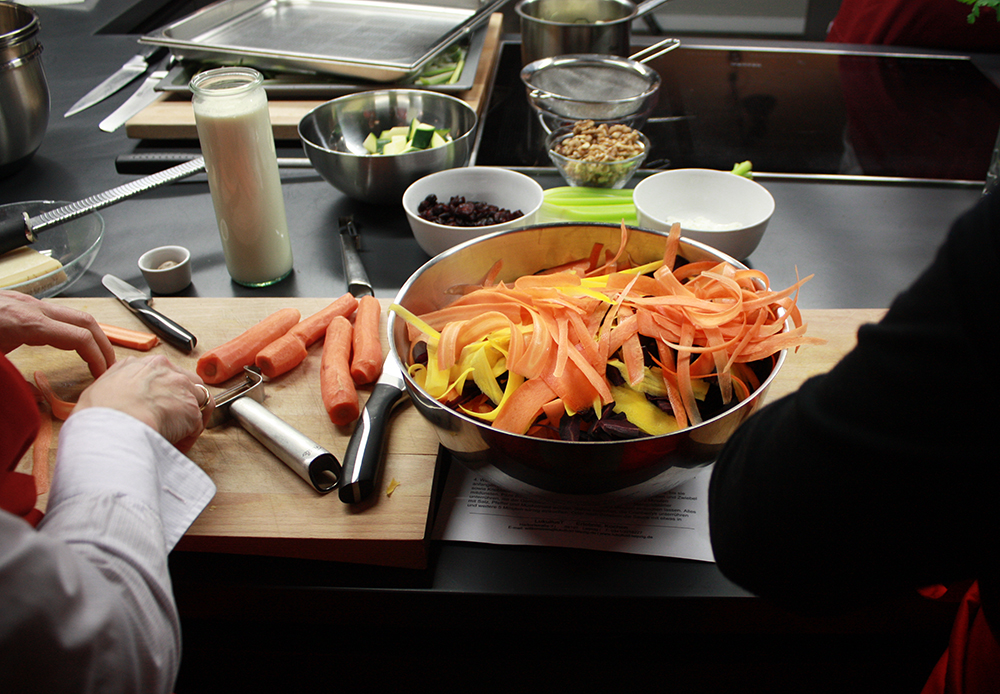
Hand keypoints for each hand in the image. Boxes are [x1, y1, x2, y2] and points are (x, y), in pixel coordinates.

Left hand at [0, 291, 115, 376]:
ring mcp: (30, 303)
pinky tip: (68, 341)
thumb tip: (38, 397)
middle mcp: (35, 309)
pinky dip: (73, 328)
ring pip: (75, 314)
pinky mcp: (24, 302)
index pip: (80, 338)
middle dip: (104, 344)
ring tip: (95, 354)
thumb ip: (17, 381)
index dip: (97, 357)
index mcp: (29, 324)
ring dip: (91, 334)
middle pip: (87, 322)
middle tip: (109, 364)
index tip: (101, 373)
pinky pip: (59, 313)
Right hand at [75, 355, 213, 452]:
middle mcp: (166, 370)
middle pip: (186, 383)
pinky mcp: (192, 410)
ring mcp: (182, 388)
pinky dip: (188, 436)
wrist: (112, 426)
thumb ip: (117, 385)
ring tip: (173, 435)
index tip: (156, 406)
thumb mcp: (100, 388)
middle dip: (182, 401)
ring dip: (188, 418)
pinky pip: (197, 425)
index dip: (163, 392)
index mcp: (143, 364)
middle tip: (170, 421)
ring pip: (197, 401)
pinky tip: (173, 444)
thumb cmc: (99, 413)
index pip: (164, 373)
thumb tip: (119, 395)